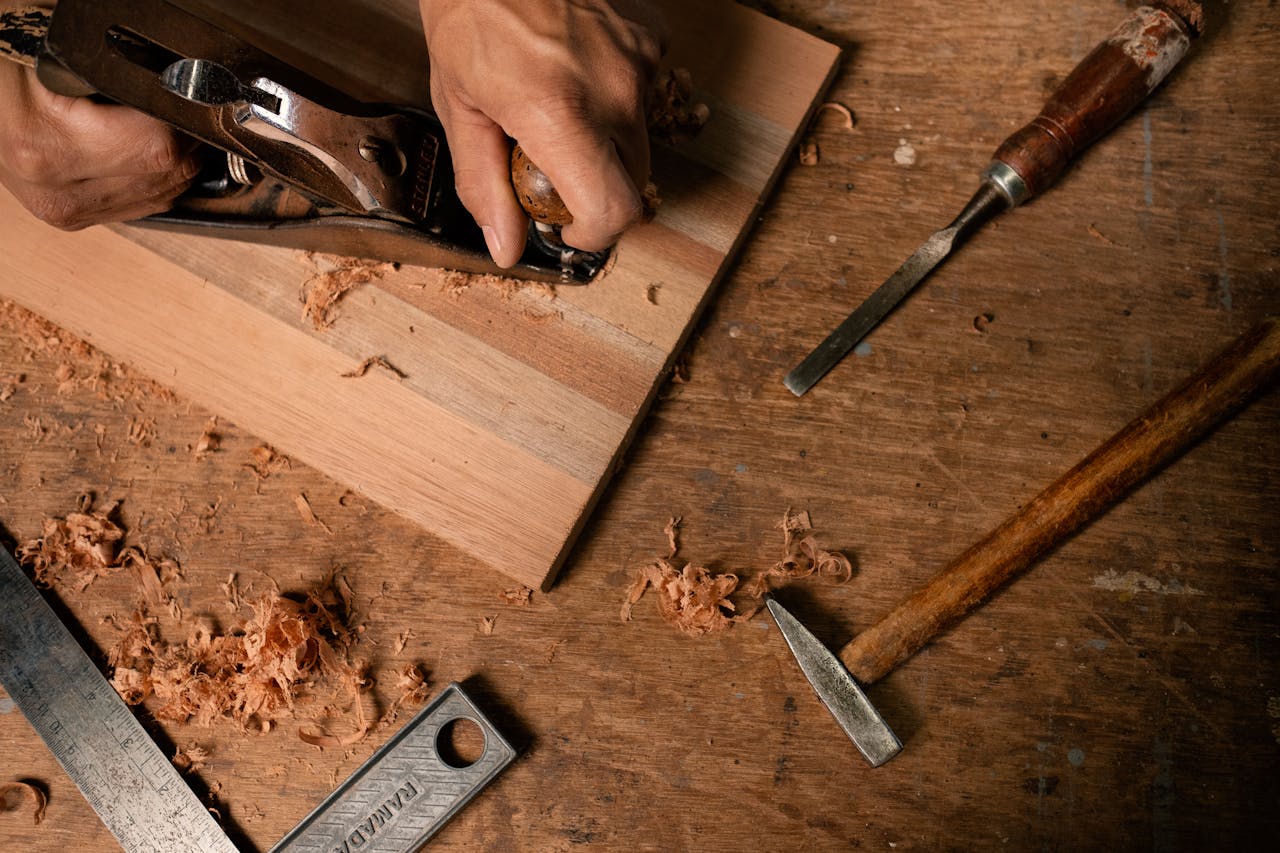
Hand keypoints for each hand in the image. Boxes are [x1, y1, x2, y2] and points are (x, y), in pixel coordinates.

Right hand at [0, 60, 199, 229]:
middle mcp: (58, 191)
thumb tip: (181, 88)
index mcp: (50, 148)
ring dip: (178, 164)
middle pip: (167, 176)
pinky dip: (157, 181)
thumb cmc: (7, 75)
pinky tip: (146, 155)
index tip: (188, 98)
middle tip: (183, 110)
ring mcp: (65, 211)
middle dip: (187, 141)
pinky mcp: (70, 219)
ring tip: (165, 128)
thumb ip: (120, 78)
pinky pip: (142, 207)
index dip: (184, 119)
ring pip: (163, 196)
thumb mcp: (58, 60)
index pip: (159, 147)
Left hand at [420, 0, 665, 266]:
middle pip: (631, 183)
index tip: (572, 230)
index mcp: (560, 115)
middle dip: (597, 191)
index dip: (595, 236)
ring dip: (606, 142)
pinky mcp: (650, 41)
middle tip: (553, 169)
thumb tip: (506, 245)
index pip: (614, 211)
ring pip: (638, 139)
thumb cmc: (471, 12)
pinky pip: (643, 94)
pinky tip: (579, 75)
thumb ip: (485, 185)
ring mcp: (637, 64)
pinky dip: (615, 98)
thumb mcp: (460, 109)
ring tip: (560, 108)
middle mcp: (611, 92)